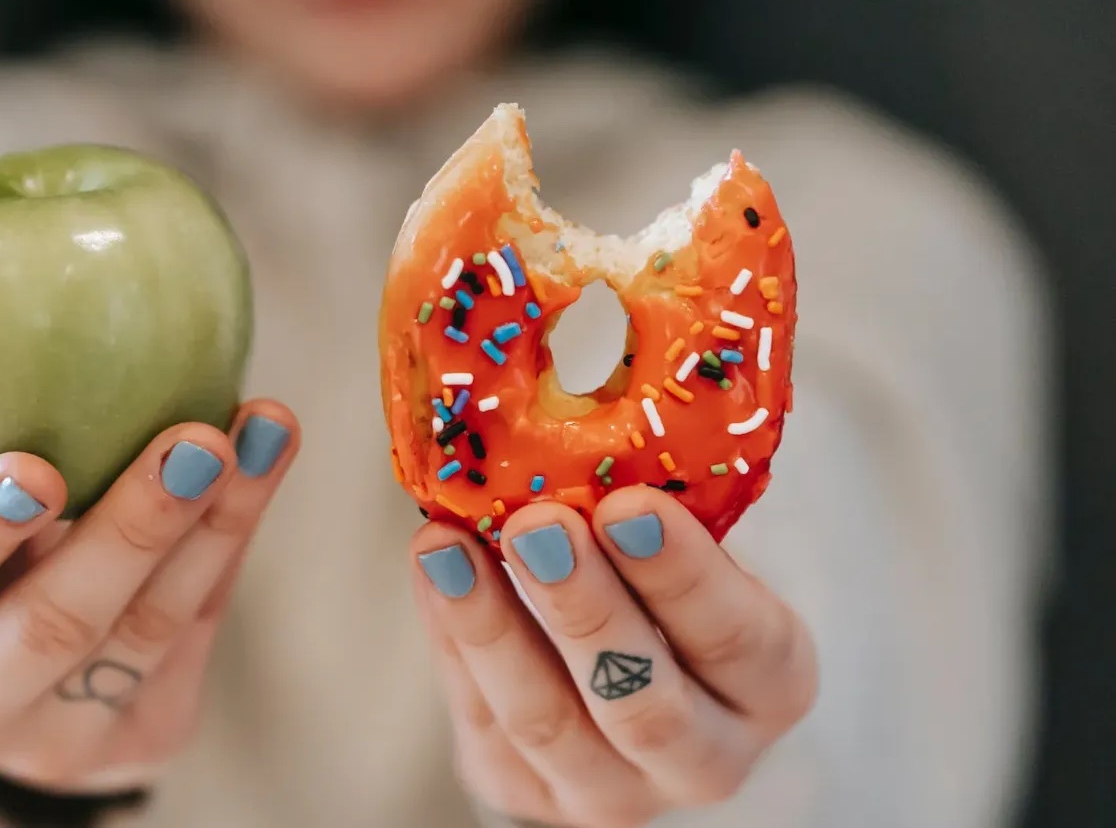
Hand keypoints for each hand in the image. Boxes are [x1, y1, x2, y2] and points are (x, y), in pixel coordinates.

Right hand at [0, 401, 298, 793]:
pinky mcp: (142, 741)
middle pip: (53, 624)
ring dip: (215, 522)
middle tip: (195, 439)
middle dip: (133, 528)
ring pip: (146, 631)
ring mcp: (54, 745)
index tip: (34, 466)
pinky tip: (263, 461)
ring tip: (261, 430)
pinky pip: (196, 632)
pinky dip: (231, 539)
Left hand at [411, 487, 817, 827]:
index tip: (629, 504)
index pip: (738, 639)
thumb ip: (655, 508)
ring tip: (449, 544)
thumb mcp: (689, 546)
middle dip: (585, 609)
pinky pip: (482, 721)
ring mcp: (612, 792)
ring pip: (547, 723)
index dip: (683, 575)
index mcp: (770, 684)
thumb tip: (579, 413)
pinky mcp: (526, 796)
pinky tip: (434, 568)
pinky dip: (451, 638)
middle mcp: (704, 759)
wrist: (624, 677)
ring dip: (491, 627)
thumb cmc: (663, 584)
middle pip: (644, 703)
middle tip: (537, 523)